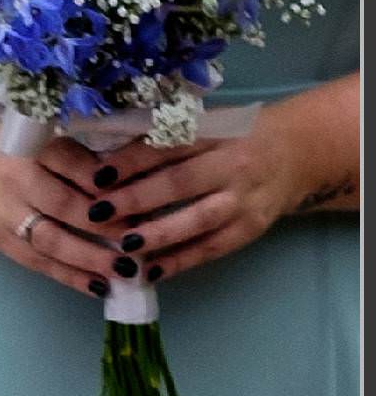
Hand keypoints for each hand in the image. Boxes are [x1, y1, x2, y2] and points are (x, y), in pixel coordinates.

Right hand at [0, 121, 126, 295]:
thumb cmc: (16, 147)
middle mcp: (15, 182)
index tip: (135, 193)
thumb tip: (125, 179)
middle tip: (137, 237)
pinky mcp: (3, 244)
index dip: (102, 180)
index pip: (70, 162)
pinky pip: (39, 264)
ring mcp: (6, 216)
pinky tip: (98, 287)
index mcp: (28, 146)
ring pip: (50, 241)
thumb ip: (78, 154)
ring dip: (89, 258)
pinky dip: (70, 277)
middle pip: (61, 205)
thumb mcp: (44, 135)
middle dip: (102, 224)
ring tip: (122, 270)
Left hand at [38, 108, 329, 287]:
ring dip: (157, 235)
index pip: (169, 145)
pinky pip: (209, 249)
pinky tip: (149, 271)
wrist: (299, 151)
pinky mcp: (248, 228)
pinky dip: (179, 262)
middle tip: (98, 213)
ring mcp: (242, 199)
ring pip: (196, 220)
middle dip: (136, 199)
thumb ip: (172, 137)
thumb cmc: (240, 136)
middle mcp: (232, 163)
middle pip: (179, 182)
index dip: (132, 160)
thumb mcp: (213, 124)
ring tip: (122, 246)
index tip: (97, 175)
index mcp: (219, 131)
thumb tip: (111, 155)